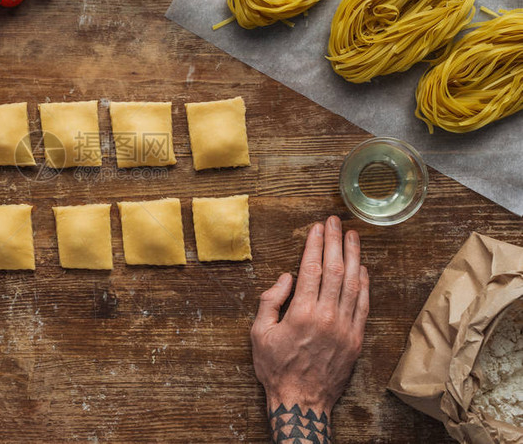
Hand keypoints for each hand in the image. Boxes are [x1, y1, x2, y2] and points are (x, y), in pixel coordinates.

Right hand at [250, 216, 368, 441]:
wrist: (302, 402)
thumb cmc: (276, 368)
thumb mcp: (259, 333)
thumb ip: (270, 301)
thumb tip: (286, 277)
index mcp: (301, 313)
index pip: (311, 268)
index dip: (315, 244)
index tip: (317, 227)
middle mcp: (327, 316)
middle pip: (335, 269)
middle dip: (336, 242)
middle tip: (336, 222)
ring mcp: (345, 328)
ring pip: (353, 283)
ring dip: (354, 256)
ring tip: (353, 236)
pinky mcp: (356, 339)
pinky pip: (363, 305)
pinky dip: (365, 284)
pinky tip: (363, 269)